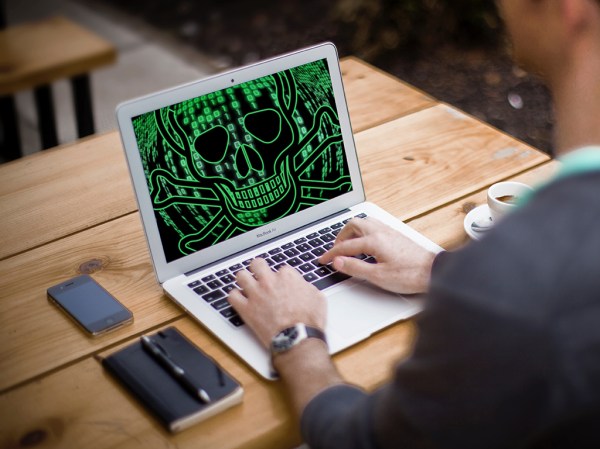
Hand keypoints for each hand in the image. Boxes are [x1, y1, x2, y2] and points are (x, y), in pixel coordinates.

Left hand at [228, 258, 326, 347]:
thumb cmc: (309, 322)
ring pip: (241, 276)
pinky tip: (239, 300)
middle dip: (258, 268)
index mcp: (287, 277)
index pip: (281, 268)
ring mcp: (256, 294)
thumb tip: (303, 287)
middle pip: (257, 264)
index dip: (281, 277)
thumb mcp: (318, 298)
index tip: (281, 284)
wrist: (298, 339)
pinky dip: (234, 297)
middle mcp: (269, 282)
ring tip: (246, 284)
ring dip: (244, 279)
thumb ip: (307, 287)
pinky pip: (232, 296)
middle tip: (259, 275)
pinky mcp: (246, 309)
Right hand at [319, 217, 435, 293]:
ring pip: (364, 222)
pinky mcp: (396, 235)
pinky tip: (365, 243)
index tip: (323, 260)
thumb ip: (355, 268)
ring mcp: (389, 231)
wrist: (433, 272)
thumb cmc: (409, 275)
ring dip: (352, 231)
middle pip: (353, 225)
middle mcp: (381, 232)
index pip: (346, 246)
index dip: (331, 254)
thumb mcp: (378, 276)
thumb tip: (338, 262)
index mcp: (374, 241)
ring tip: (348, 245)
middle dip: (341, 236)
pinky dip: (363, 231)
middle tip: (335, 250)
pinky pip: (374, 226)